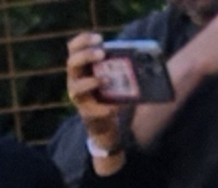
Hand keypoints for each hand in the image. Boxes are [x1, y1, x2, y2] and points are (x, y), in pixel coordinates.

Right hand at [64, 31, 130, 156]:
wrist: (105, 119)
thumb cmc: (110, 91)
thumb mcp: (113, 75)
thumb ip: (119, 65)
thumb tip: (145, 58)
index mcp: (81, 65)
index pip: (74, 47)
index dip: (84, 40)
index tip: (100, 38)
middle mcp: (74, 79)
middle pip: (72, 62)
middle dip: (87, 55)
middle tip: (102, 54)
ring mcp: (78, 96)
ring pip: (76, 87)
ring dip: (91, 83)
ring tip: (105, 81)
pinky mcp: (86, 112)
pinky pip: (92, 109)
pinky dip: (105, 108)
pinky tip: (116, 107)